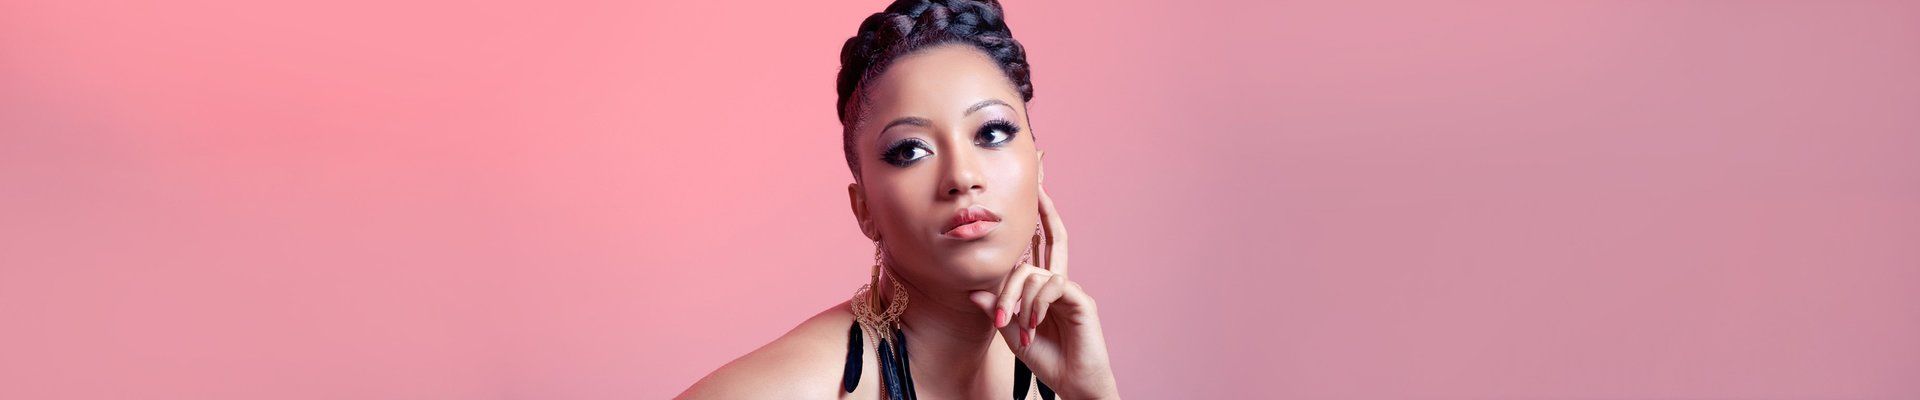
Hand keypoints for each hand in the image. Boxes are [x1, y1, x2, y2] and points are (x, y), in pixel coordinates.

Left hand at [969, 187, 1119, 398]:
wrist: (1071, 383)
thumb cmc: (1045, 358)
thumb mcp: (1010, 332)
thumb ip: (997, 309)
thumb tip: (974, 290)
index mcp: (1043, 287)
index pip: (1039, 248)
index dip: (1039, 222)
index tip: (1038, 194)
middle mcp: (1059, 283)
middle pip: (1053, 239)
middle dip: (1047, 210)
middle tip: (1041, 183)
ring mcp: (1071, 290)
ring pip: (1035, 274)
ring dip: (1018, 299)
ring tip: (1017, 327)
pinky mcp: (1081, 300)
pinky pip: (1052, 287)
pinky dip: (1036, 304)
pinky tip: (1033, 323)